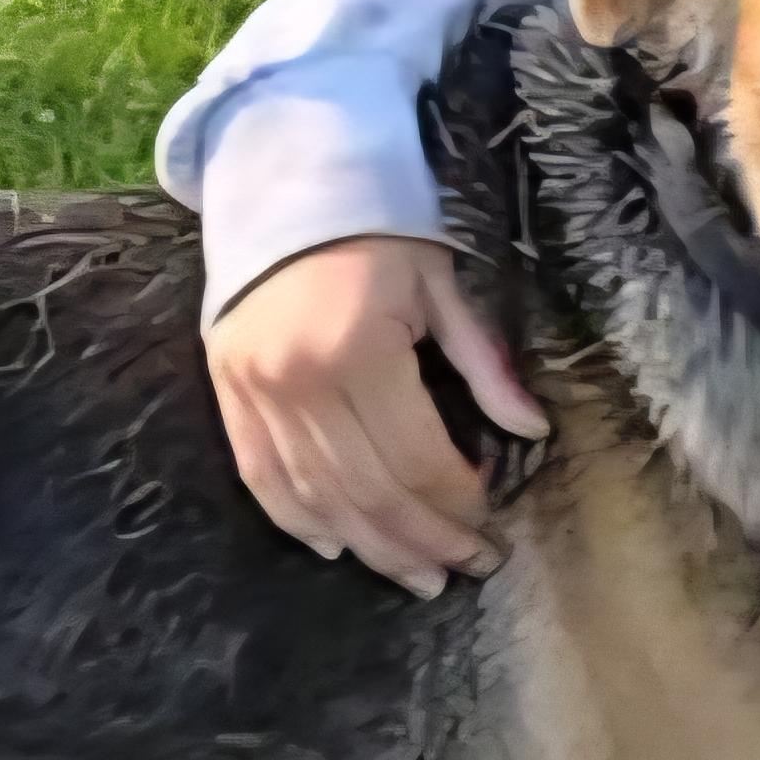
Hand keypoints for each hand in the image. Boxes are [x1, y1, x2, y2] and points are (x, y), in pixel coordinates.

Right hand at [206, 236, 549, 596]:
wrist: (280, 182)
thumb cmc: (375, 227)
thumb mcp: (440, 282)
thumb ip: (483, 362)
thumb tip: (532, 430)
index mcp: (359, 350)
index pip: (416, 459)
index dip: (458, 503)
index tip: (491, 525)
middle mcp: (300, 382)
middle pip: (370, 493)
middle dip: (425, 540)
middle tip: (465, 569)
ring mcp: (256, 393)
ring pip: (319, 499)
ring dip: (372, 547)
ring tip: (417, 578)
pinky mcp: (227, 394)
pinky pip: (263, 478)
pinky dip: (299, 521)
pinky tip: (337, 548)